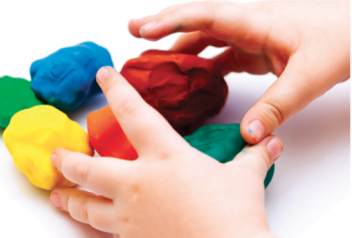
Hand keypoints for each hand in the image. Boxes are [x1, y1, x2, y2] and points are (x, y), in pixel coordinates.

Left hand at [49, 67, 282, 237]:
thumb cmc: (232, 216)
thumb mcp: (245, 180)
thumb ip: (253, 157)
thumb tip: (270, 142)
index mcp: (165, 158)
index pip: (135, 114)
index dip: (117, 90)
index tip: (103, 75)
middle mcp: (139, 184)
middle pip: (91, 168)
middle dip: (69, 160)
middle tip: (56, 154)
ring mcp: (131, 216)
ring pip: (89, 207)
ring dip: (70, 199)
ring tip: (57, 196)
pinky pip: (106, 234)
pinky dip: (95, 230)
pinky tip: (91, 228)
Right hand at [129, 0, 351, 143]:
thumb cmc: (344, 40)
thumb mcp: (311, 76)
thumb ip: (277, 106)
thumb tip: (248, 134)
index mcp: (256, 21)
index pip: (204, 16)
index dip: (171, 21)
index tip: (144, 30)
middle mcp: (247, 23)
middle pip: (196, 22)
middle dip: (163, 26)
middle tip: (133, 34)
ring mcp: (249, 35)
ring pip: (205, 38)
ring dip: (179, 49)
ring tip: (156, 65)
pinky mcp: (255, 48)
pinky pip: (220, 53)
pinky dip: (202, 65)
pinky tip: (192, 80)